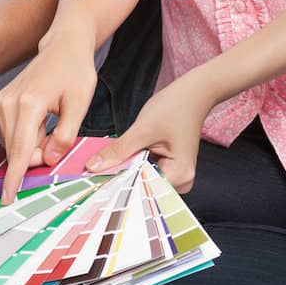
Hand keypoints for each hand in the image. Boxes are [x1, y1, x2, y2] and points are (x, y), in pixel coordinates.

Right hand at [0, 38, 96, 205]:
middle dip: (35, 157)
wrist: (63, 46)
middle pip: (16, 150)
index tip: (7, 199)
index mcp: (28, 104)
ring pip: (13, 144)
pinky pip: (11, 133)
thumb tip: (48, 160)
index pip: (20, 151)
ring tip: (52, 126)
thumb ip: (65, 137)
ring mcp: (1, 102)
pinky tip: (42, 124)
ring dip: (31, 147)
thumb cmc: (75, 72)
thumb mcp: (79, 105)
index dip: (15, 178)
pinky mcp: (0, 102)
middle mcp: (8, 103)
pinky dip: (26, 137)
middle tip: (58, 142)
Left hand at [84, 73, 212, 193]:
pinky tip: (118, 161)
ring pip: (142, 180)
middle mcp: (181, 182)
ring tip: (102, 168)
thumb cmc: (175, 107)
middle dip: (119, 179)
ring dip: (125, 172)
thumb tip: (92, 167)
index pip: (143, 190)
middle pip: (142, 188)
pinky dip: (132, 166)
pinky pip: (146, 172)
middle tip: (92, 176)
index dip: (117, 187)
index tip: (93, 185)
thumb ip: (118, 150)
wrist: (194, 93)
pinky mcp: (169, 169)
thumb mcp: (142, 129)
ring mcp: (176, 177)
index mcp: (179, 175)